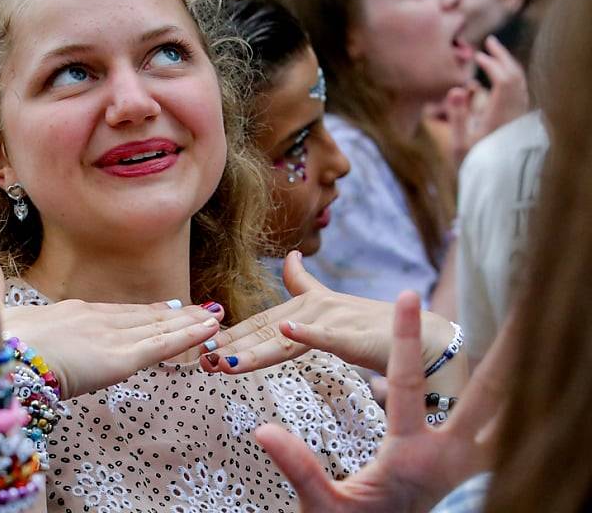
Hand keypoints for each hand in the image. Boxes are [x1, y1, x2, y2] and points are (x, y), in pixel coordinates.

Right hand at [0, 249, 223, 398]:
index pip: (113, 312)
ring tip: (215, 319)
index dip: (140, 311)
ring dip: (188, 325)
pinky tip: (211, 331)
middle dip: (171, 315)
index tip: (162, 308)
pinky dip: (189, 337)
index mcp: (68, 311)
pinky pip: (163, 346)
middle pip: (140, 317)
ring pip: (158, 329)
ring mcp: (109, 336)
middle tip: (199, 311)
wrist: (0, 360)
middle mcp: (94, 318)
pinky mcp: (121, 358)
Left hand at [200, 251, 453, 373]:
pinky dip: (308, 332)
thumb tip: (291, 256)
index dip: (227, 335)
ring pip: (284, 339)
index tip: (197, 344)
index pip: (257, 325)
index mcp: (304, 309)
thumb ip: (306, 283)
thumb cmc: (373, 324)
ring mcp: (332, 321)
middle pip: (261, 332)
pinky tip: (286, 330)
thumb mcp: (331, 304)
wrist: (422, 335)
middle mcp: (313, 310)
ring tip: (221, 360)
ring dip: (252, 351)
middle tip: (195, 357)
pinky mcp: (353, 335)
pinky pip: (328, 335)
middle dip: (227, 348)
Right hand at [253, 292, 509, 512]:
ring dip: (525, 376)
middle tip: (529, 310)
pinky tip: (528, 386)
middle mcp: (451, 456)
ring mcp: (471, 466)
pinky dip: (522, 407)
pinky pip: (511, 436)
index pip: (407, 385)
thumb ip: (299, 468)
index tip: (406, 295)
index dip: (404, 338)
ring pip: (511, 414)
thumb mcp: (325, 506)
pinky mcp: (476, 474)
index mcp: (410, 455)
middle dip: (508, 351)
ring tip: (540, 339)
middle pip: (489, 394)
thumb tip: (265, 430)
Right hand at [446, 36, 528, 164]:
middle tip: (489, 42)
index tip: (477, 56)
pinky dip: (512, 78)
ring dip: (509, 66)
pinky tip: (501, 77)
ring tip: (493, 55)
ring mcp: (520, 117)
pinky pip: (521, 92)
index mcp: (500, 116)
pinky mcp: (520, 121)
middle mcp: (515, 114)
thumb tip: (458, 87)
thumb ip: (458, 114)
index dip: (492, 64)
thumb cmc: (473, 166)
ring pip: (521, 83)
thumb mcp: (458, 143)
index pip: (504, 80)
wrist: (496, 186)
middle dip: (503, 57)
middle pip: (516, 76)